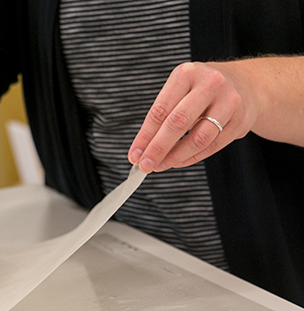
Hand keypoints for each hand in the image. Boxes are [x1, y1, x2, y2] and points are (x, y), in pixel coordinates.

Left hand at [127, 61, 260, 172]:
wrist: (247, 83)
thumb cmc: (203, 89)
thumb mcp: (180, 89)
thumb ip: (162, 116)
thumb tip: (141, 149)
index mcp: (187, 73)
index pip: (160, 110)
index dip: (145, 136)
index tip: (134, 154)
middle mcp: (210, 84)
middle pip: (178, 123)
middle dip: (158, 148)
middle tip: (144, 165)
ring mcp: (230, 102)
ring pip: (198, 138)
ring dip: (175, 157)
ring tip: (161, 165)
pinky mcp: (241, 121)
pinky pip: (213, 146)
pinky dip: (192, 158)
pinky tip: (178, 161)